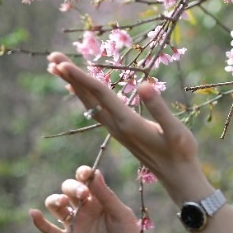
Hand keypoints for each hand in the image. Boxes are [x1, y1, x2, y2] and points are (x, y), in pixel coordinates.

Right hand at [29, 166, 150, 232]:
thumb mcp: (121, 214)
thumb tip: (94, 173)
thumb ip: (106, 196)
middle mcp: (84, 209)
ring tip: (62, 203)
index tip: (85, 174)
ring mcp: (75, 224)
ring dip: (54, 200)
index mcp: (99, 199)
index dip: (83, 173)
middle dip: (71, 187)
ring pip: (55, 205)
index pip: (86, 180)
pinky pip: (49, 229)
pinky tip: (34, 213)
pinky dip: (39, 222)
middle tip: (82, 194)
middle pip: (68, 189)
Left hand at [47, 52, 208, 200]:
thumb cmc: (181, 152)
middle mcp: (116, 125)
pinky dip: (84, 95)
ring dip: (73, 84)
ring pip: (89, 103)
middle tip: (52, 56)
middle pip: (87, 96)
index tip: (61, 63)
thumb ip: (159, 109)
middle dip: (69, 76)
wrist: (177, 176)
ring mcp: (116, 129)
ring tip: (57, 67)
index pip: (99, 93)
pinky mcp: (120, 131)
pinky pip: (95, 109)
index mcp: (127, 121)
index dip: (80, 76)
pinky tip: (77, 88)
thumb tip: (144, 84)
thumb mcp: (175, 130)